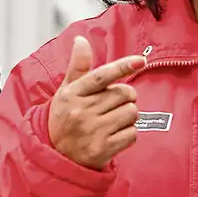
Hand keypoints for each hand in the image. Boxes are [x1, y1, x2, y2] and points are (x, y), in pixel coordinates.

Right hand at [48, 36, 145, 168]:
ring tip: (112, 121)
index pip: (101, 76)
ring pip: (131, 113)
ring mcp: (92, 131)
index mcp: (72, 94)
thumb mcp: (67, 91)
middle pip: (124, 93)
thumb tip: (80, 40)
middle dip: (126, 98)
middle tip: (113, 105)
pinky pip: (132, 134)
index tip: (141, 60)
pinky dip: (128, 134)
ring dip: (128, 116)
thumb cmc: (66, 117)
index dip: (122, 67)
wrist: (57, 156)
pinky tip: (114, 135)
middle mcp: (81, 111)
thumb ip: (78, 66)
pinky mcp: (102, 149)